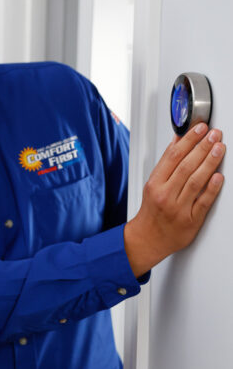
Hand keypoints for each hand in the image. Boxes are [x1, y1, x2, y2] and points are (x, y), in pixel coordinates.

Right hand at [124, 123, 224, 275]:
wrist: (148, 239)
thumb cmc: (152, 211)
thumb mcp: (153, 184)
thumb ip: (167, 163)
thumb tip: (178, 140)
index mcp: (155, 184)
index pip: (173, 157)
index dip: (188, 140)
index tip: (200, 128)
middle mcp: (165, 195)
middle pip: (186, 166)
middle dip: (202, 147)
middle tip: (214, 135)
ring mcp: (178, 209)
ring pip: (196, 181)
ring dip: (210, 162)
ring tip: (219, 148)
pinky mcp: (191, 221)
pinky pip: (203, 203)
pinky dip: (211, 188)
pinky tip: (218, 177)